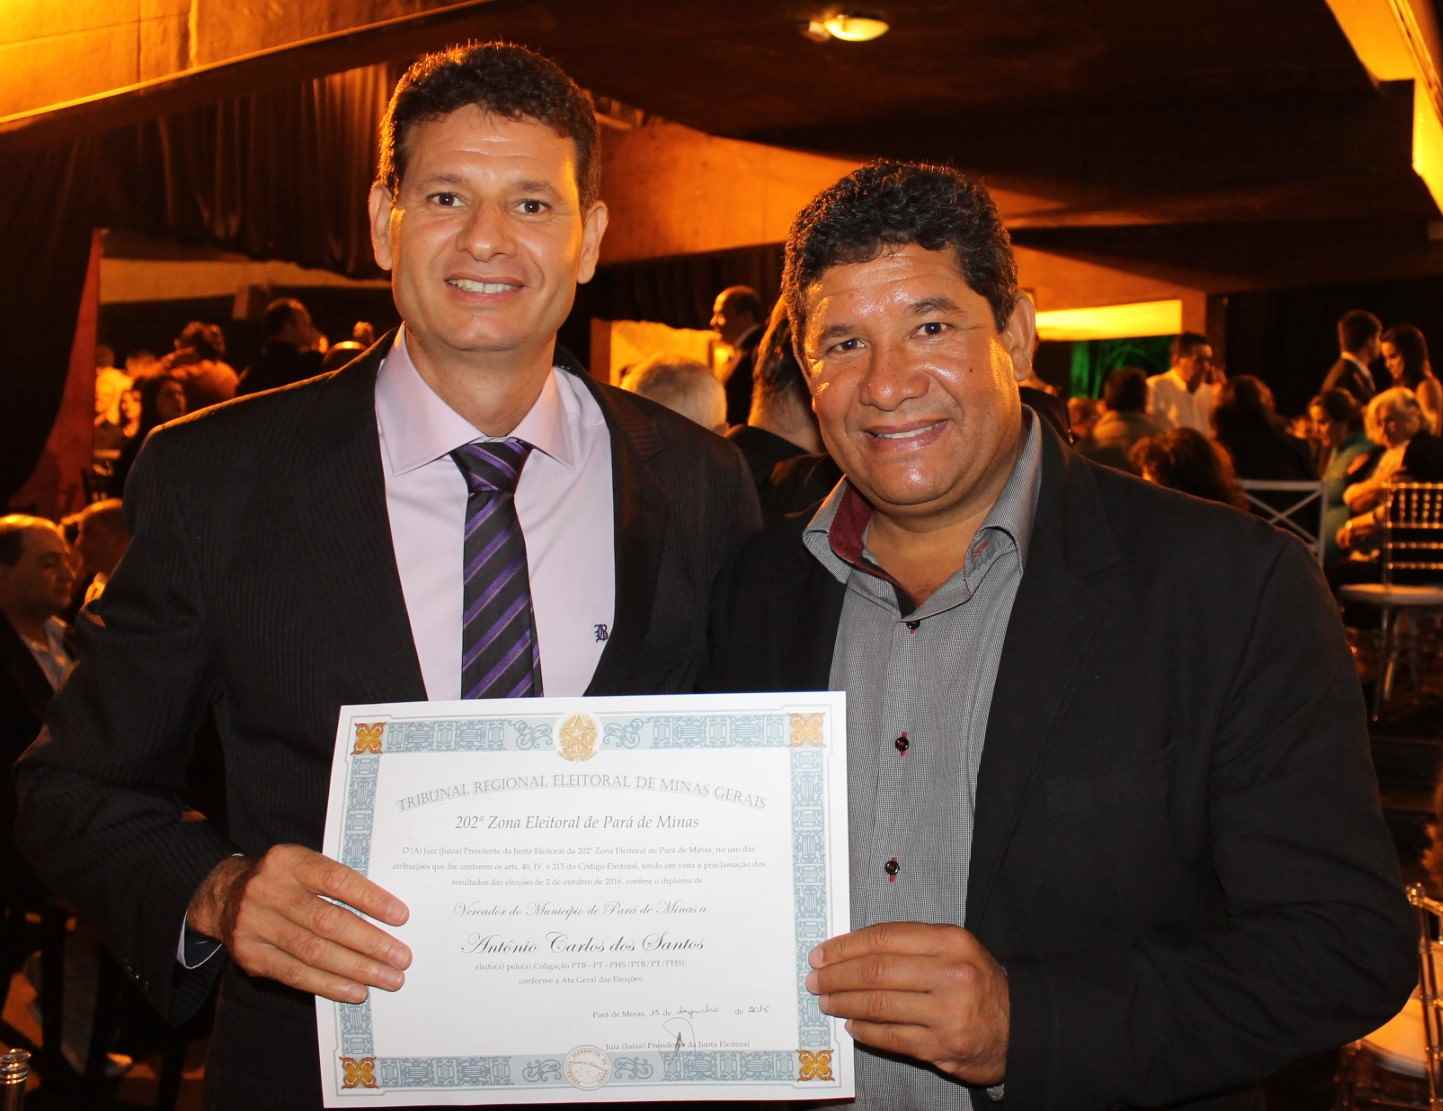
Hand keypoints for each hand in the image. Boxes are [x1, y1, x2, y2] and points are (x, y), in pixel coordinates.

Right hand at [187, 845, 410, 1003]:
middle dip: (370, 943)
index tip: (401, 917)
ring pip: (312, 952)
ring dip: (356, 969)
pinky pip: (294, 975)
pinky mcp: (249, 955)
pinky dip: (329, 985)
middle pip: (326, 921)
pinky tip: (355, 991)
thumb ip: (337, 883)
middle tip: (402, 958)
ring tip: (388, 978)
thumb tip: (388, 915)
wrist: (225, 895)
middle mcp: (269, 890)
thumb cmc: (285, 881)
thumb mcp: (305, 866)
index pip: (336, 879)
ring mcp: (255, 924)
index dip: (370, 899)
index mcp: (289, 861)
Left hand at [805, 922, 1008, 1084]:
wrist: (1021, 1025)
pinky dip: (865, 1030)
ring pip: (879, 1004)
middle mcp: (950, 973)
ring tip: (826, 1001)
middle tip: (816, 979)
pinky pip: (890, 1036)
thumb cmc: (979, 983)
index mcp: (950, 941)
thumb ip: (911, 945)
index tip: (823, 953)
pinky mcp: (942, 1046)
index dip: (846, 946)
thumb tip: (853, 951)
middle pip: (876, 971)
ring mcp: (946, 1012)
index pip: (884, 938)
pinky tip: (851, 1023)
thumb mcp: (955, 949)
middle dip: (838, 975)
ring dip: (844, 1002)